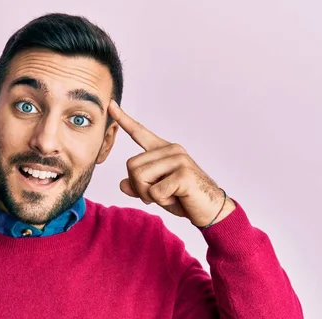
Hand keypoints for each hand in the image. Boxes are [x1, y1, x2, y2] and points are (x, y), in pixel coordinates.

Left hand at [108, 100, 234, 226]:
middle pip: (131, 166)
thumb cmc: (184, 199)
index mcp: (163, 150)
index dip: (123, 119)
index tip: (111, 105)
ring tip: (169, 196)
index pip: (139, 132)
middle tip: (158, 195)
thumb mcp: (156, 193)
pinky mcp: (183, 173)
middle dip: (139, 187)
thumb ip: (138, 187)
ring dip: (149, 195)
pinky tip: (178, 198)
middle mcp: (171, 150)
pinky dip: (162, 201)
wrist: (211, 210)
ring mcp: (179, 159)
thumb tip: (122, 184)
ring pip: (139, 177)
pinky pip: (155, 191)